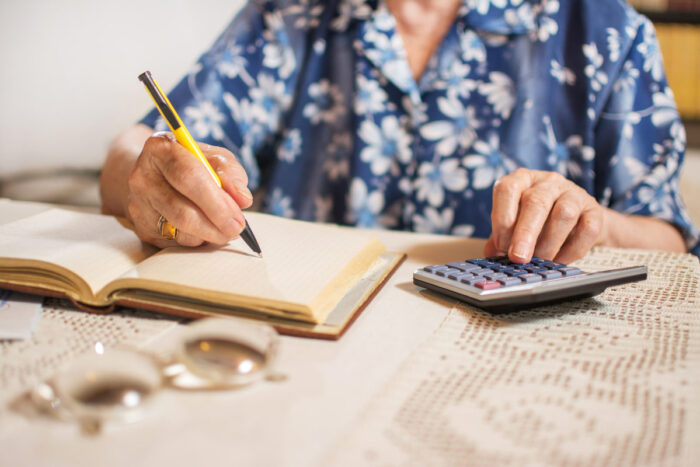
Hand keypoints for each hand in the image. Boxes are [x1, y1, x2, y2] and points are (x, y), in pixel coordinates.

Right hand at [125, 132, 252, 247]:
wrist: (157, 174)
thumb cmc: (192, 163)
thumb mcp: (214, 158)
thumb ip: (231, 174)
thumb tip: (242, 198)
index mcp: (160, 148)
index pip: (188, 176)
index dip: (216, 201)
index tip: (238, 217)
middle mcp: (142, 177)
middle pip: (182, 211)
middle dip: (216, 224)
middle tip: (236, 229)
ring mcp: (139, 205)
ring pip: (181, 231)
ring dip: (210, 235)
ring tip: (224, 227)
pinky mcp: (142, 228)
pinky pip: (177, 243)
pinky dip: (199, 240)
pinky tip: (207, 229)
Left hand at [484, 168, 604, 263]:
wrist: (575, 219)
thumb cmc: (535, 221)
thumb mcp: (513, 223)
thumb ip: (500, 237)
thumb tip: (491, 255)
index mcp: (521, 179)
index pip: (508, 189)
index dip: (502, 218)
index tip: (501, 245)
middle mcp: (548, 182)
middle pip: (536, 202)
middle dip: (525, 234)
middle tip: (519, 258)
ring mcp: (573, 193)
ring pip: (564, 213)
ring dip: (549, 243)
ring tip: (540, 261)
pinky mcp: (594, 210)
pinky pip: (587, 229)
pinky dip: (572, 250)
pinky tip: (559, 261)